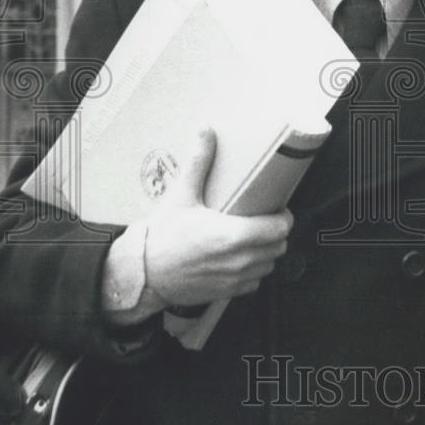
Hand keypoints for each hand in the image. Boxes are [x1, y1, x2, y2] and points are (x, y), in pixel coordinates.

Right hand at [103, 127, 291, 321]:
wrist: (141, 274)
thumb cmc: (160, 236)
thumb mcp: (181, 195)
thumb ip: (199, 162)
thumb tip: (206, 131)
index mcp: (234, 235)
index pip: (281, 228)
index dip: (283, 217)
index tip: (276, 209)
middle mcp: (239, 260)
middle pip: (279, 246)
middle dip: (276, 232)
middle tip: (263, 220)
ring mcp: (234, 279)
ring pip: (268, 266)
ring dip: (266, 252)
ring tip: (252, 238)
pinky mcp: (226, 292)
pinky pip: (253, 283)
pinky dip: (252, 271)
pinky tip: (239, 259)